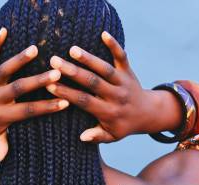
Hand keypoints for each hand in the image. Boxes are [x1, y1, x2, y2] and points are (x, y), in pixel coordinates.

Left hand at [0, 28, 69, 161]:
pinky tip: (4, 30)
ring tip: (35, 49)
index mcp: (1, 116)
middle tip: (56, 73)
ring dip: (18, 59)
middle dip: (37, 81)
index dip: (45, 107)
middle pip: (17, 88)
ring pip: (4, 70)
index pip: (26, 111)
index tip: (64, 102)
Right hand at [46, 31, 175, 142]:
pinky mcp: (128, 71)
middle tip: (54, 62)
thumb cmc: (123, 125)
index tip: (50, 85)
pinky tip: (103, 33)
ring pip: (105, 69)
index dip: (68, 93)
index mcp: (108, 112)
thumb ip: (97, 136)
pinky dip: (114, 45)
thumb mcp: (112, 136)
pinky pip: (122, 56)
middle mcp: (116, 96)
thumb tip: (82, 137)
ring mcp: (123, 82)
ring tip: (72, 49)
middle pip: (93, 82)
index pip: (85, 102)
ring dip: (89, 58)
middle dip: (73, 72)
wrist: (148, 113)